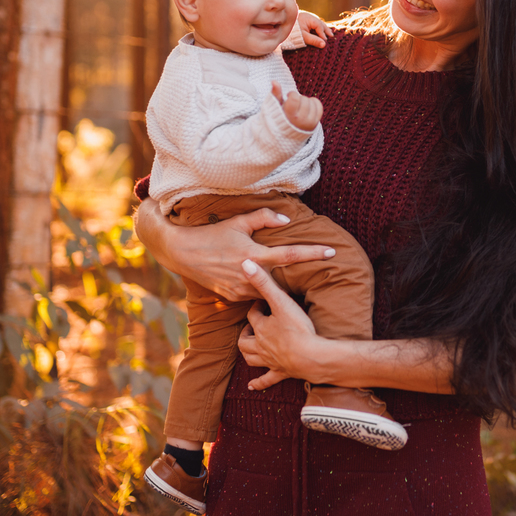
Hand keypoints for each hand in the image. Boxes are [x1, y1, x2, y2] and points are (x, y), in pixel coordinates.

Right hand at [133, 197, 335, 300]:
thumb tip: (287, 220)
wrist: (183, 253)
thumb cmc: (213, 234)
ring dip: (280, 285)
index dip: (313, 253)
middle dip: (299, 277)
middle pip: (285, 278)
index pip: (291, 255)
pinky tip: (264, 284)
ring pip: (270, 290)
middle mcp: (250, 276)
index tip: (332, 252)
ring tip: (292, 282)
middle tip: (318, 272)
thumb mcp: (238, 221)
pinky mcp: (234, 298)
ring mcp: (241, 290)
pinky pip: (255, 294)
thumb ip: (264, 218)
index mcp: (255, 255)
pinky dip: (261, 289)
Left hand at [238, 259, 320, 389]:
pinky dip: (259, 382)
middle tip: (252, 325)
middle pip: (245, 340)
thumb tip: (245, 263)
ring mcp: (270, 361)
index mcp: (261, 328)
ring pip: (251, 358)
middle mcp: (262, 346)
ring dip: (247, 353)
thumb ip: (264, 283)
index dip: (255, 307)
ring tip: (249, 346)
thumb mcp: (281, 302)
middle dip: (246, 332)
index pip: (252, 315)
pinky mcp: (281, 372)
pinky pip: (266, 380)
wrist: (312, 357)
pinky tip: (252, 386)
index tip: (261, 301)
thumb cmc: (298, 329)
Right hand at [270, 81, 322, 130]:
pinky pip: (319, 106)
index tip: (288, 97)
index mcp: (290, 116)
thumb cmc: (280, 117)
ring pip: (311, 102)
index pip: (295, 98)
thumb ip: (275, 93)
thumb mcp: (276, 106)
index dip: (292, 94)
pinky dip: (314, 103)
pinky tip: (307, 106)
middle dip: (298, 98)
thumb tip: (274, 81)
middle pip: (303, 99)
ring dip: (305, 101)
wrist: (287, 134)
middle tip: (294, 104)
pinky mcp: (316, 122)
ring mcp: (310, 122)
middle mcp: (301, 120)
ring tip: (299, 107)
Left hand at [295, 10, 332, 46]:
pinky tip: (321, 34)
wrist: (281, 28)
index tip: (326, 41)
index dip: (323, 34)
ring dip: (323, 30)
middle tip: (332, 37)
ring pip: (318, 24)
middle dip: (326, 30)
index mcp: (309, 18)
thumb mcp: (303, 37)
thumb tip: (324, 44)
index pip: (319, 26)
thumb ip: (313, 40)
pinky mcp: (305, 23)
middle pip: (320, 24)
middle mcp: (309, 17)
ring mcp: (307, 19)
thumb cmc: (293, 33)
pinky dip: (319, 30)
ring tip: (329, 35)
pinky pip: (314, 26)